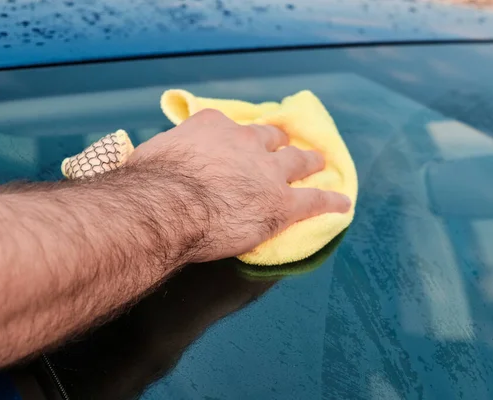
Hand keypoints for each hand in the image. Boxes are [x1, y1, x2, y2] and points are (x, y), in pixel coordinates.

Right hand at [129, 109, 350, 262]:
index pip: (229, 128)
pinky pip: (315, 199)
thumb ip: (166, 156)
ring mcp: (268, 171)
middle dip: (280, 142)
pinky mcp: (283, 202)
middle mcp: (246, 142)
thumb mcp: (152, 156)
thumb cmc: (150, 182)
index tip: (236, 144)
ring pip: (298, 162)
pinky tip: (342, 204)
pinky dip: (331, 201)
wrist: (168, 204)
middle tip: (287, 145)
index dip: (236, 138)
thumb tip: (156, 166)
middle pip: (271, 138)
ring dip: (310, 162)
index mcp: (213, 127)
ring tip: (320, 163)